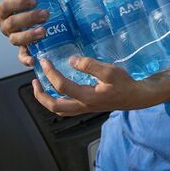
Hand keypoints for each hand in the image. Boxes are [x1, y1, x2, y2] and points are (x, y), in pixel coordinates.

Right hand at [0, 0, 49, 67]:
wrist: (34, 20)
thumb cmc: (26, 5)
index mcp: (3, 12)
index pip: (5, 7)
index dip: (17, 4)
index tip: (33, 0)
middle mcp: (6, 26)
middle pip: (12, 23)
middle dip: (28, 18)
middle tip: (46, 14)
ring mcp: (14, 39)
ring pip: (16, 39)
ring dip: (29, 36)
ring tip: (44, 31)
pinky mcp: (23, 50)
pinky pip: (21, 57)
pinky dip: (26, 59)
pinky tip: (34, 60)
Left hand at [33, 56, 158, 115]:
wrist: (136, 97)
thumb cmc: (125, 83)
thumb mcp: (110, 71)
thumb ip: (90, 65)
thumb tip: (71, 60)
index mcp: (87, 97)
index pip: (62, 86)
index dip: (51, 73)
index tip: (45, 61)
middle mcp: (83, 106)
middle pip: (54, 106)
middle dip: (40, 95)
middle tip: (34, 81)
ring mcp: (85, 108)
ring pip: (59, 110)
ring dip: (46, 100)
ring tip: (40, 87)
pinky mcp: (88, 107)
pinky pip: (67, 108)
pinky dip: (57, 101)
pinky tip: (57, 91)